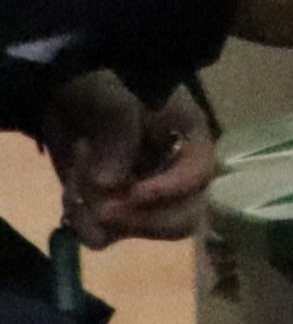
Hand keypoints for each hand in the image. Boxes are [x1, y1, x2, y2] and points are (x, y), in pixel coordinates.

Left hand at [37, 74, 216, 248]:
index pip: (198, 177)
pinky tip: (70, 197)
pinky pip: (104, 236)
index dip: (170, 190)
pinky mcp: (113, 215)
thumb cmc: (100, 87)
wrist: (63, 99)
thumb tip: (109, 183)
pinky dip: (82, 224)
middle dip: (139, 219)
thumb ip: (118, 130)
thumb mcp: (110, 95)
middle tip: (101, 209)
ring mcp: (145, 202)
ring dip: (101, 218)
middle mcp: (176, 179)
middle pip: (182, 219)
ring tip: (75, 187)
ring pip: (140, 233)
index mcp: (189, 144)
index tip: (133, 193)